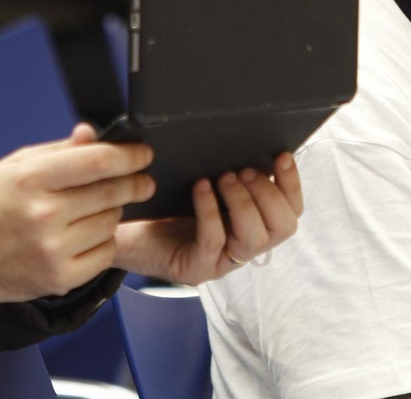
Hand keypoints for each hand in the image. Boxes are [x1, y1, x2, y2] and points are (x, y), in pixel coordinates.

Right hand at [0, 125, 154, 331]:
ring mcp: (52, 250)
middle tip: (142, 181)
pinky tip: (85, 236)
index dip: (130, 155)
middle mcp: (42, 215)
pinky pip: (106, 252)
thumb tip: (94, 133)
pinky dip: (103, 242)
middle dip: (135, 183)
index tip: (144, 154)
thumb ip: (60, 150)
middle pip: (113, 191)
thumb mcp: (16, 166)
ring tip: (92, 210)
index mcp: (31, 179)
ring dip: (112, 212)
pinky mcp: (60, 278)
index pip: (98, 161)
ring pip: (112, 221)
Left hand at [112, 154, 302, 285]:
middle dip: (269, 193)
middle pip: (284, 228)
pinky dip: (211, 210)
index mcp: (252, 224)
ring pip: (255, 239)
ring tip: (224, 178)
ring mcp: (221, 261)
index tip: (282, 155)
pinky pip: (214, 241)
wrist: (118, 229)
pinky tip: (201, 188)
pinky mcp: (195, 269)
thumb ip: (231, 171)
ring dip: (244, 203)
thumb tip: (251, 140)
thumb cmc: (162, 205)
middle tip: (244, 170)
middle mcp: (242, 246)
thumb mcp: (205, 184)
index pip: (291, 211)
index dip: (292, 184)